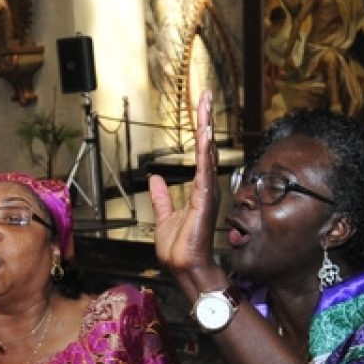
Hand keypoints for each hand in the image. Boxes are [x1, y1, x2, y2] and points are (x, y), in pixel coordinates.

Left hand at [148, 90, 222, 288]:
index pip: (201, 153)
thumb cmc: (179, 249)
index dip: (201, 130)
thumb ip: (162, 198)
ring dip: (206, 128)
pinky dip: (206, 151)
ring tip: (205, 105)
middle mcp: (206, 187)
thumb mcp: (164, 217)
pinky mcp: (204, 200)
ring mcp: (207, 192)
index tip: (201, 108)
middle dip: (205, 120)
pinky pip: (205, 170)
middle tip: (205, 95)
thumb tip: (156, 179)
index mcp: (199, 189)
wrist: (185, 268)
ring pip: (208, 153)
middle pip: (207, 146)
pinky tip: (206, 133)